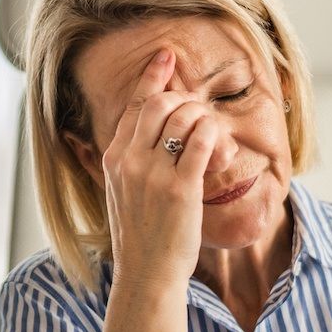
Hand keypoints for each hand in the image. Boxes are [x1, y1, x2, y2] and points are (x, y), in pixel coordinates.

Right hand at [98, 49, 232, 331]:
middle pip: (160, 104)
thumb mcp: (123, 192)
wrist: (147, 275)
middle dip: (185, 101)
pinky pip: (202, 141)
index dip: (153, 76)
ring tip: (211, 135)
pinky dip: (213, 135)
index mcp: (113, 159)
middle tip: (199, 115)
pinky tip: (218, 145)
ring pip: (183, 117)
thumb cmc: (141, 236)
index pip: (135, 105)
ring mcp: (153, 174)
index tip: (167, 56)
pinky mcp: (180, 188)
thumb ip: (131, 160)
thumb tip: (148, 132)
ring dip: (203, 118)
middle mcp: (129, 161)